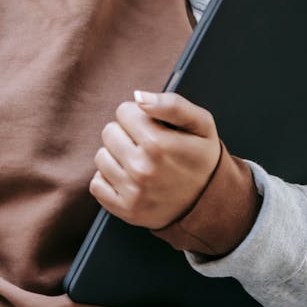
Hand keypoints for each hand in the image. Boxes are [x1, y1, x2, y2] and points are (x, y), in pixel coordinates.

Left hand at [90, 90, 220, 229]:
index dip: (138, 116)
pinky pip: (96, 184)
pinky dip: (109, 180)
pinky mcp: (125, 210)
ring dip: (117, 156)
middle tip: (147, 145)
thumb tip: (138, 96)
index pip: (123, 111)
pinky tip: (129, 178)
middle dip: (126, 134)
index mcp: (158, 144)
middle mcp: (142, 169)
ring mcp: (133, 192)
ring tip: (140, 162)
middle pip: (109, 132)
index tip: (152, 126)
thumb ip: (172, 104)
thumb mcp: (201, 124)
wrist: (210, 202)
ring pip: (101, 156)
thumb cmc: (202, 158)